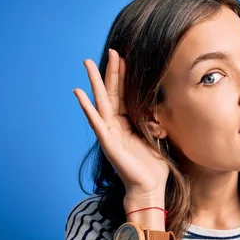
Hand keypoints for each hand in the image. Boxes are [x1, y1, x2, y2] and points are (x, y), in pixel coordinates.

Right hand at [73, 49, 169, 197]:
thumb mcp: (155, 138)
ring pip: (101, 102)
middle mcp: (115, 125)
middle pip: (111, 93)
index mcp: (126, 123)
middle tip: (109, 51)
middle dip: (110, 72)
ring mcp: (109, 133)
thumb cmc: (152, 166)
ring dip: (94, 82)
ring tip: (87, 64)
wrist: (149, 187)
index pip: (123, 94)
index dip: (123, 76)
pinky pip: (96, 122)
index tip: (124, 57)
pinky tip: (79, 95)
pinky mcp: (108, 143)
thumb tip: (159, 108)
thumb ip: (153, 122)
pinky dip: (87, 108)